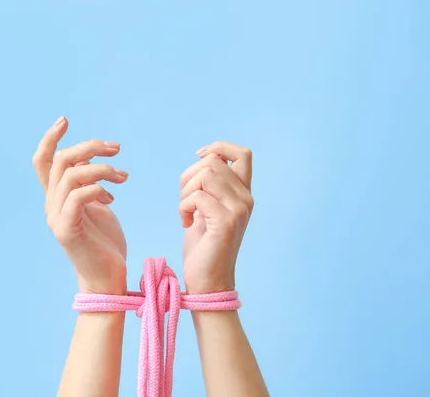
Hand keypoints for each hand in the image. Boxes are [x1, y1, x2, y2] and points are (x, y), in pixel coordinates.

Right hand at [32, 116, 128, 294]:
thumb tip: (95, 161)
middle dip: (90, 148)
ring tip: (123, 177)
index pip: (43, 161)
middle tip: (117, 149)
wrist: (108, 277)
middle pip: (60, 161)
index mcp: (57, 197)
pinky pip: (77, 197)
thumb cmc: (105, 242)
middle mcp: (51, 205)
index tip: (65, 119)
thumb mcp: (99, 205)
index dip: (50, 138)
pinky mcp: (66, 231)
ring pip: (70, 176)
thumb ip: (91, 184)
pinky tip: (112, 197)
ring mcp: (56, 218)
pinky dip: (96, 188)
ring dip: (102, 169)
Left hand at [180, 141, 253, 293]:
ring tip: (186, 212)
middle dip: (189, 176)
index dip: (219, 148)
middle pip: (213, 162)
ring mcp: (238, 210)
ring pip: (205, 175)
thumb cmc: (203, 246)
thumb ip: (210, 186)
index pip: (243, 154)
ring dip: (185, 192)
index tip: (199, 157)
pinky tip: (185, 223)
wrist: (208, 281)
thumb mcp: (207, 208)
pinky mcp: (226, 222)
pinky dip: (183, 207)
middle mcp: (246, 199)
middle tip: (186, 201)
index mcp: (243, 194)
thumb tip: (204, 158)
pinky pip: (197, 196)